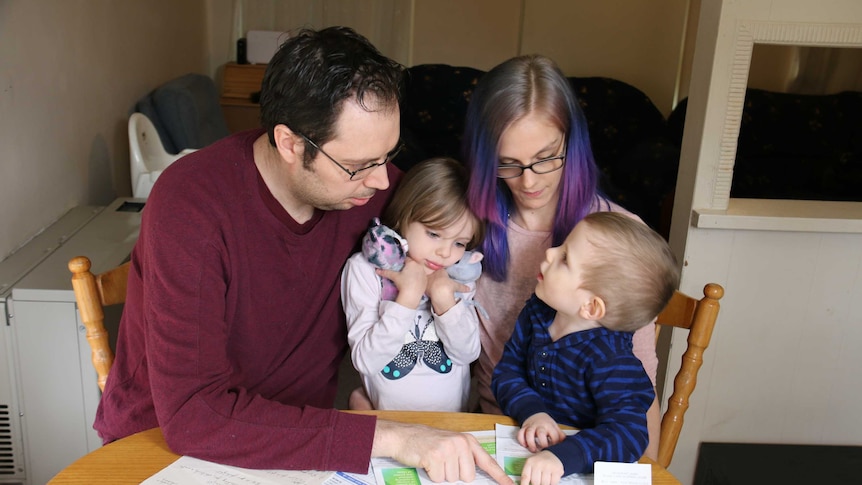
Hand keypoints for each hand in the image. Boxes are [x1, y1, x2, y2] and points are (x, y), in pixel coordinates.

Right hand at [372, 420, 513, 484]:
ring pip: (452, 479)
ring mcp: (448, 449)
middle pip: (468, 477)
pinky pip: (438, 478)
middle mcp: (461, 443)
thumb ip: (465, 457)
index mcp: (467, 441)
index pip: (487, 462)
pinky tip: (426, 462)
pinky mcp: (435, 457)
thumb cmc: (427, 443)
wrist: (403, 436)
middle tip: (442, 463)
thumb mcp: (451, 444)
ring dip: (441, 475)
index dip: (499, 476)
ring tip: (433, 461)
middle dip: (454, 475)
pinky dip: (431, 475)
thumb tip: (474, 477)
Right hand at [377, 257, 425, 307]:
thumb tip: (376, 270)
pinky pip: (421, 276)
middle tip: (403, 271)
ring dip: (414, 271)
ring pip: (418, 269)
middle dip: (408, 266)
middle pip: (413, 263)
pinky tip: (413, 281)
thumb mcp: (394, 276)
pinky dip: (418, 277)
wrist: (411, 295)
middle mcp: (419, 266)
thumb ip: (386, 272)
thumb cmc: (403, 283)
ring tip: (408, 277)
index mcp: (412, 263)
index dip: (402, 262)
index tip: (399, 266)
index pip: (406, 259)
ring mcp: (424, 273)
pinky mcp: (426, 280)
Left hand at [425, 269, 468, 314]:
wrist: (440, 292)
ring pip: (428, 276)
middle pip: (434, 272)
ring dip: (428, 279)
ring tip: (430, 283)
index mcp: (442, 272)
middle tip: (436, 280)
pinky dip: (425, 285)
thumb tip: (469, 289)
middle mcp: (435, 273)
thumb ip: (462, 287)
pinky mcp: (424, 284)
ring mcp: (429, 278)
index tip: (443, 277)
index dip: (442, 273)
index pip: (441, 270)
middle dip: (434, 275)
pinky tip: (426, 288)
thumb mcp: (457, 286)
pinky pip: (424, 283)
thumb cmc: (449, 287)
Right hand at [518, 413, 566, 451]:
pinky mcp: (524, 427)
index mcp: (550, 426)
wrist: (535, 413)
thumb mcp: (555, 427)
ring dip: (530, 443)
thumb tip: (566, 443)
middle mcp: (540, 425)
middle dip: (542, 444)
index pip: (553, 436)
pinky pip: (520, 433)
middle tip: (542, 450)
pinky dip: (521, 440)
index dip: (554, 444)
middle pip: (541, 433)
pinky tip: (525, 445)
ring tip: (533, 450)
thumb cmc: (546, 423)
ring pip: (529, 433)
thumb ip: (560, 435)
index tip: (553, 448)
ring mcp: (531, 426)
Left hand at [520, 450, 563, 484]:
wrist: (552, 454)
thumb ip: (527, 474)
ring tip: (544, 479)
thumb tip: (524, 484)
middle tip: (538, 481)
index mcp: (529, 462)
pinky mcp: (557, 469)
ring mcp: (548, 466)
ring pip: (544, 484)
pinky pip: (553, 483)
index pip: (525, 477)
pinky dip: (552, 483)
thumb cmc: (539, 462)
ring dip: (544, 484)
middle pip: (535, 482)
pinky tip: (551, 480)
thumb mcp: (531, 465)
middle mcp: (538, 463)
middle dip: (537, 484)